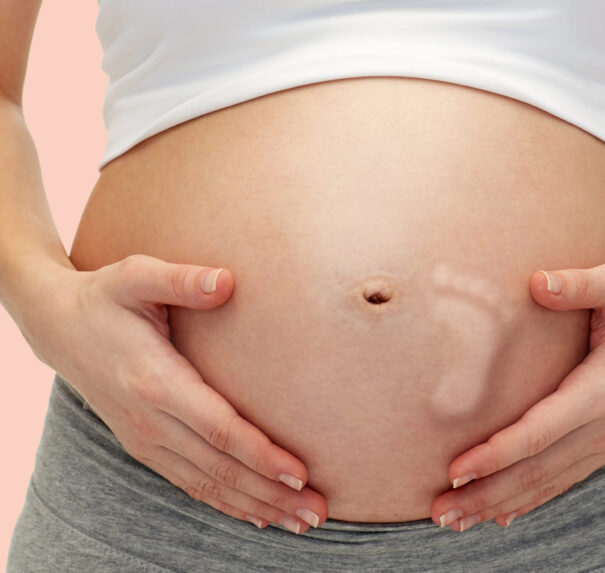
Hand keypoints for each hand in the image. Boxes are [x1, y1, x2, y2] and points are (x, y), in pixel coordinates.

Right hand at [20, 254, 326, 532]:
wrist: (59, 327)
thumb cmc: (106, 298)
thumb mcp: (136, 276)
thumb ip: (182, 280)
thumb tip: (227, 281)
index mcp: (155, 382)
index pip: (219, 430)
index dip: (261, 455)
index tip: (300, 473)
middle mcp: (150, 421)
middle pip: (220, 469)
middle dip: (272, 494)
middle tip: (317, 513)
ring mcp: (145, 439)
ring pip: (207, 484)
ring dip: (256, 506)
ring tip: (300, 522)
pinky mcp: (144, 445)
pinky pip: (189, 484)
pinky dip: (225, 503)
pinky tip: (256, 514)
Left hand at [430, 260, 604, 531]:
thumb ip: (579, 284)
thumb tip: (537, 282)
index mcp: (604, 391)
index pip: (539, 433)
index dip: (496, 454)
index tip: (456, 471)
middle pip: (537, 471)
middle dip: (486, 494)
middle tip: (439, 513)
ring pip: (547, 483)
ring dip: (500, 505)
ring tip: (455, 521)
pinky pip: (563, 479)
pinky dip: (530, 500)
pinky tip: (501, 515)